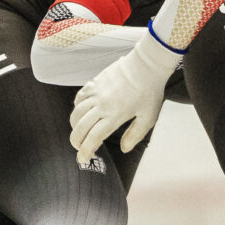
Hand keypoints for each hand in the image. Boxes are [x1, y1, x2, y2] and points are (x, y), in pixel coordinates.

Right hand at [69, 33, 174, 162]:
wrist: (146, 65)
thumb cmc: (150, 91)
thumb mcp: (148, 117)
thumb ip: (135, 135)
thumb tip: (124, 149)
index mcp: (114, 116)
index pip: (93, 138)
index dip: (85, 151)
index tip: (82, 159)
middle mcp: (102, 105)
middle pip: (80, 127)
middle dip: (76, 141)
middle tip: (78, 148)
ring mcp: (96, 93)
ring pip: (76, 112)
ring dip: (74, 125)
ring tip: (78, 132)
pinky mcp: (95, 83)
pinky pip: (79, 97)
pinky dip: (76, 107)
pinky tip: (80, 112)